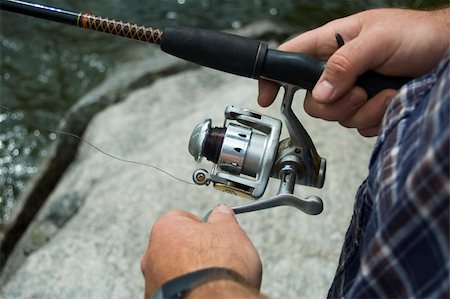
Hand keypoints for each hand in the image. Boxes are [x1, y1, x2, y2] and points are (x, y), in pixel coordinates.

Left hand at [141, 205, 261, 297]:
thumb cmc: (218, 265)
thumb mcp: (229, 230)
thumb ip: (222, 217)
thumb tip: (221, 212)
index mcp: (166, 229)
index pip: (181, 217)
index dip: (201, 224)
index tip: (214, 230)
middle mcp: (152, 254)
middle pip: (175, 244)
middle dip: (193, 248)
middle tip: (215, 254)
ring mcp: (152, 280)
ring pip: (172, 268)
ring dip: (188, 270)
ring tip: (211, 276)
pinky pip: (175, 288)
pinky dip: (187, 287)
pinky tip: (203, 289)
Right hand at [258, 8, 448, 135]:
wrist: (448, 54)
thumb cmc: (418, 35)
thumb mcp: (378, 40)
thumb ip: (344, 64)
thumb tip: (320, 92)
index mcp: (333, 44)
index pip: (291, 58)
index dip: (274, 77)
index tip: (265, 97)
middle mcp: (338, 70)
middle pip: (313, 101)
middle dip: (336, 105)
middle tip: (358, 93)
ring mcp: (353, 90)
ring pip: (337, 117)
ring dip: (363, 111)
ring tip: (385, 92)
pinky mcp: (368, 106)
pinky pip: (358, 125)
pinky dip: (376, 119)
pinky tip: (391, 101)